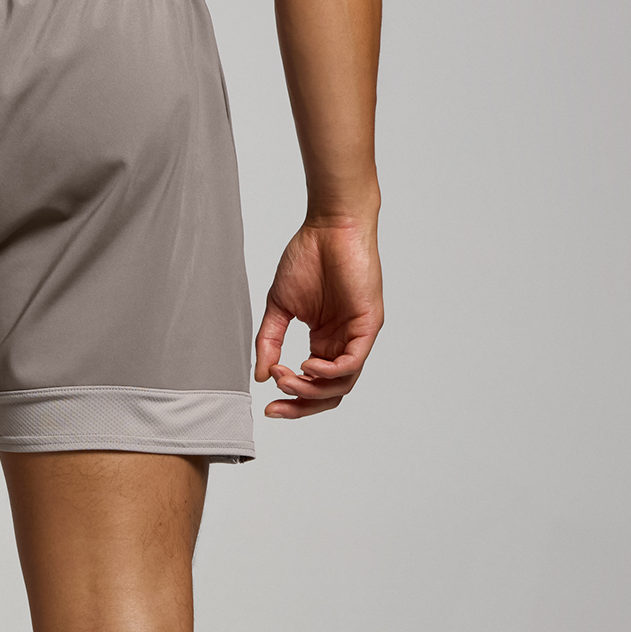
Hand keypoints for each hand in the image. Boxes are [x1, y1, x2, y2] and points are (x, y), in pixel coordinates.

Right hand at [254, 217, 383, 417]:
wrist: (330, 225)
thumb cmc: (308, 257)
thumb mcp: (279, 307)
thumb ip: (269, 342)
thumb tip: (262, 376)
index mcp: (324, 340)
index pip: (313, 385)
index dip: (292, 401)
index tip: (267, 405)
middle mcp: (343, 342)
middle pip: (330, 394)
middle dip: (301, 405)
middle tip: (276, 405)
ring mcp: (357, 335)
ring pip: (341, 384)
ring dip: (310, 388)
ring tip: (287, 377)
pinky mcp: (368, 324)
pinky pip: (353, 361)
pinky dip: (329, 371)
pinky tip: (307, 365)